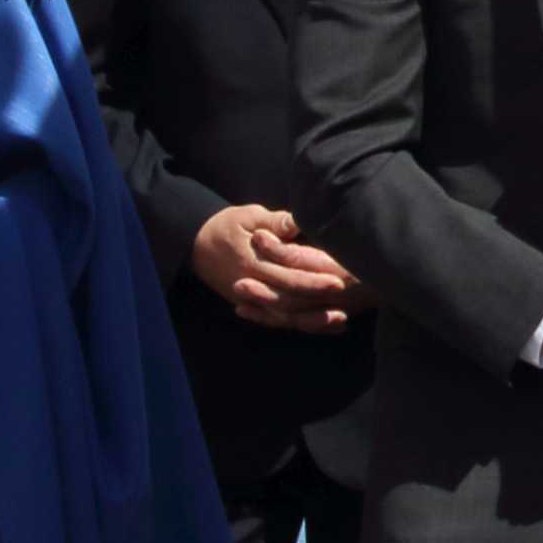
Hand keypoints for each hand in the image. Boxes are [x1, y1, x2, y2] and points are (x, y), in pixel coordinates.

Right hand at [194, 201, 357, 332]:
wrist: (194, 245)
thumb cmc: (225, 226)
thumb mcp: (247, 216)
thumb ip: (274, 222)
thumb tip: (297, 222)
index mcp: (253, 262)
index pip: (288, 272)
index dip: (313, 277)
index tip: (338, 277)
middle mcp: (252, 284)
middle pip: (290, 296)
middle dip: (318, 298)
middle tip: (347, 297)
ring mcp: (250, 299)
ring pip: (284, 314)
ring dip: (312, 319)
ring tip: (341, 320)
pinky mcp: (251, 305)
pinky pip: (276, 319)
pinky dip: (298, 324)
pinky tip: (322, 326)